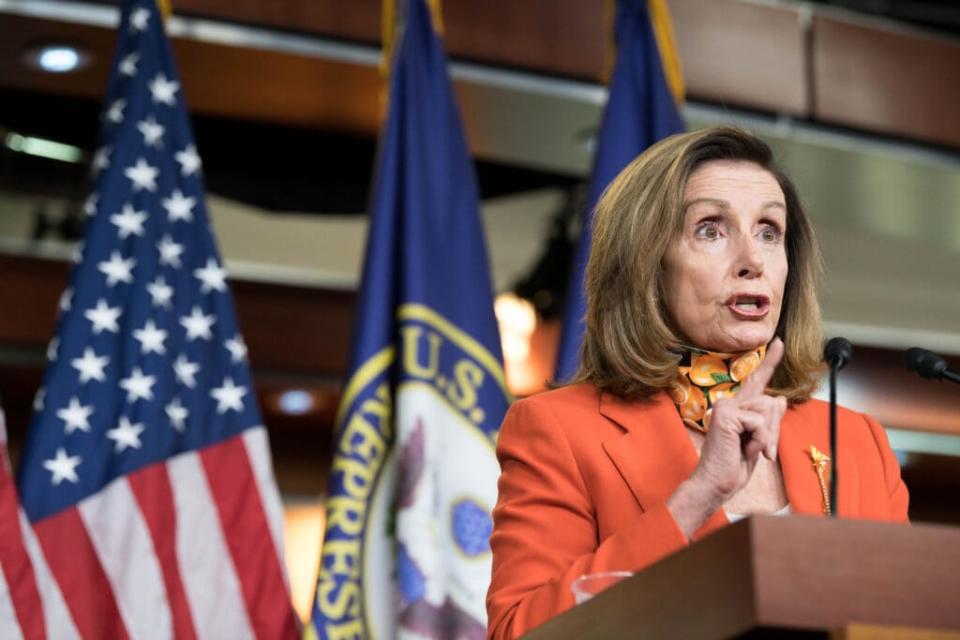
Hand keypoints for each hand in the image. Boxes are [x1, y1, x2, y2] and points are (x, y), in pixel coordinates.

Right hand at [667, 338, 787, 536]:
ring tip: (755, 451)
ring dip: (769, 436)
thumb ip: (768, 420)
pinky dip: (761, 440)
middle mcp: (729, 403)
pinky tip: (747, 450)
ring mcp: (726, 407)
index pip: (755, 382)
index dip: (769, 362)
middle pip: (770, 401)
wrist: (716, 483)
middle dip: (774, 428)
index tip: (778, 342)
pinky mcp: (727, 415)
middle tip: (764, 451)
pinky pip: (760, 422)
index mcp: (737, 409)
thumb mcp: (759, 442)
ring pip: (768, 409)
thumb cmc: (734, 466)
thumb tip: (778, 399)